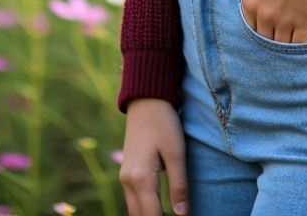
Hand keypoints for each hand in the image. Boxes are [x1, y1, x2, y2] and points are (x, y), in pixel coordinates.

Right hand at [119, 98, 189, 215]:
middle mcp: (128, 182)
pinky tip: (157, 209)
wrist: (146, 101)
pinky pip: (132, 200)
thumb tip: (182, 215)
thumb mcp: (176, 153)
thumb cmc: (164, 124)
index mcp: (140, 179)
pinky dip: (143, 209)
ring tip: (166, 215)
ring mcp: (124, 177)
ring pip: (134, 210)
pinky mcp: (126, 172)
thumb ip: (178, 185)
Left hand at [213, 0, 306, 42]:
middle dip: (270, 33)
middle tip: (279, 26)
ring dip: (283, 41)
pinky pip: (298, 44)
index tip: (266, 18)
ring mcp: (284, 21)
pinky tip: (300, 38)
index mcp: (249, 1)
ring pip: (280, 44)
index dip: (258, 22)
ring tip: (290, 33)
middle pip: (264, 37)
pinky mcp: (304, 22)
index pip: (249, 25)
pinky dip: (298, 44)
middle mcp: (264, 15)